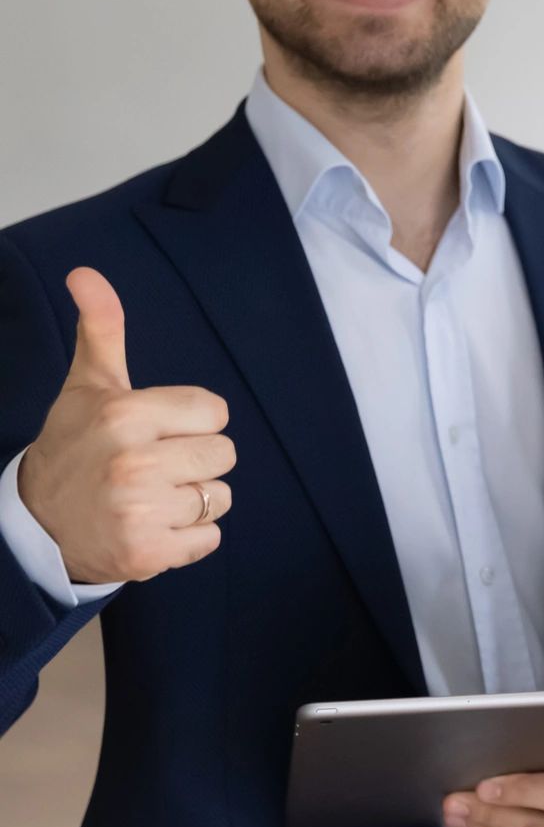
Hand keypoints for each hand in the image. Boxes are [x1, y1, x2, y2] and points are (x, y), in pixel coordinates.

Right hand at [17, 269, 232, 583]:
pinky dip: (188, 539)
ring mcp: (139, 511)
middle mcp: (133, 462)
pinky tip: (151, 528)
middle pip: (224, 454)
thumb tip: (85, 272)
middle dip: (195, 461)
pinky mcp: (147, 554)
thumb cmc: (73, 446)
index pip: (216, 412)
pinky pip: (210, 538)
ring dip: (191, 501)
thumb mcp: (88, 386)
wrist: (35, 525)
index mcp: (126, 414)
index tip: (155, 431)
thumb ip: (102, 328)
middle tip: (152, 467)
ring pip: (220, 497)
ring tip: (148, 498)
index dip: (191, 422)